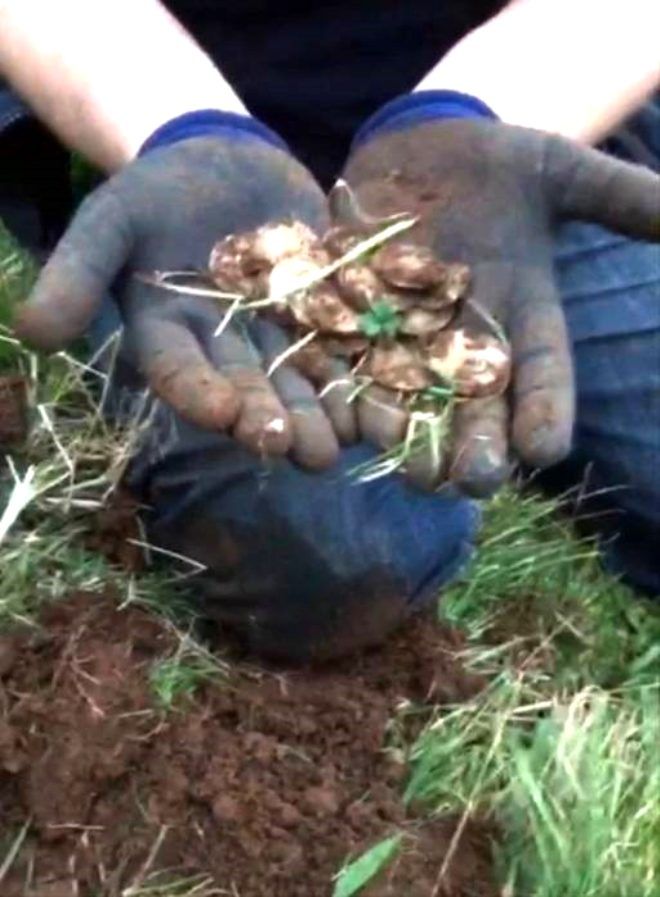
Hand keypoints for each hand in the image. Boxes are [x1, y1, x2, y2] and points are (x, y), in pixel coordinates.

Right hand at [15, 136, 353, 468]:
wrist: (217, 159)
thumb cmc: (153, 191)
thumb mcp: (107, 220)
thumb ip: (74, 273)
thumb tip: (31, 334)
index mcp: (172, 337)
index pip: (181, 374)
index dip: (199, 394)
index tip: (222, 414)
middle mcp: (226, 349)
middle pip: (251, 389)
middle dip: (276, 421)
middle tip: (302, 453)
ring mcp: (279, 332)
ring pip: (301, 379)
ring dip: (325, 413)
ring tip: (348, 441)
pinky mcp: (324, 309)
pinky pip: (345, 343)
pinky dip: (364, 368)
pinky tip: (388, 395)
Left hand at [342, 118, 659, 494]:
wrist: (417, 146)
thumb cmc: (495, 162)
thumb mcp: (556, 170)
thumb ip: (613, 196)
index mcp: (520, 315)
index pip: (541, 373)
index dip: (545, 410)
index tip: (546, 448)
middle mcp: (464, 339)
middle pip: (474, 405)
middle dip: (475, 445)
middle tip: (475, 481)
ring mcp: (405, 333)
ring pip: (408, 398)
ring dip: (408, 435)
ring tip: (412, 470)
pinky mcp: (350, 317)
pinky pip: (344, 362)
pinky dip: (343, 392)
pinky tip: (343, 424)